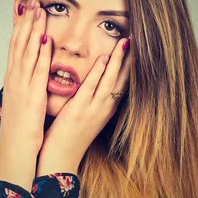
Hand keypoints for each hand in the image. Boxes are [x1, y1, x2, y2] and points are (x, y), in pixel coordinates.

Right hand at [0, 0, 51, 190]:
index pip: (14, 42)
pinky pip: (36, 71)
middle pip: (17, 40)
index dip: (18, 20)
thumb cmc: (21, 126)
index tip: (21, 0)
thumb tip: (33, 68)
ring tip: (37, 8)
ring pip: (25, 51)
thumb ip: (28, 81)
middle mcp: (13, 77)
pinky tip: (44, 39)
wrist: (15, 150)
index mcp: (13, 76)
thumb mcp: (23, 99)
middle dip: (22, 16)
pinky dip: (39, 54)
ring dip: (31, 29)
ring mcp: (20, 85)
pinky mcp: (31, 96)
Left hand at [36, 37, 130, 176]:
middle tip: (136, 38)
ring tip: (125, 42)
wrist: (61, 159)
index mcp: (107, 108)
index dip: (130, 65)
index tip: (135, 48)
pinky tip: (103, 58)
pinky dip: (99, 72)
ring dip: (118, 60)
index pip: (123, 82)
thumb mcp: (87, 116)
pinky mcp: (80, 111)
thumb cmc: (70, 137)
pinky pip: (91, 87)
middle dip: (130, 59)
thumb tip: (94, 82)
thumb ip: (92, 100)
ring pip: (110, 80)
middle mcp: (105, 108)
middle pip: (122, 79)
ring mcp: (94, 110)